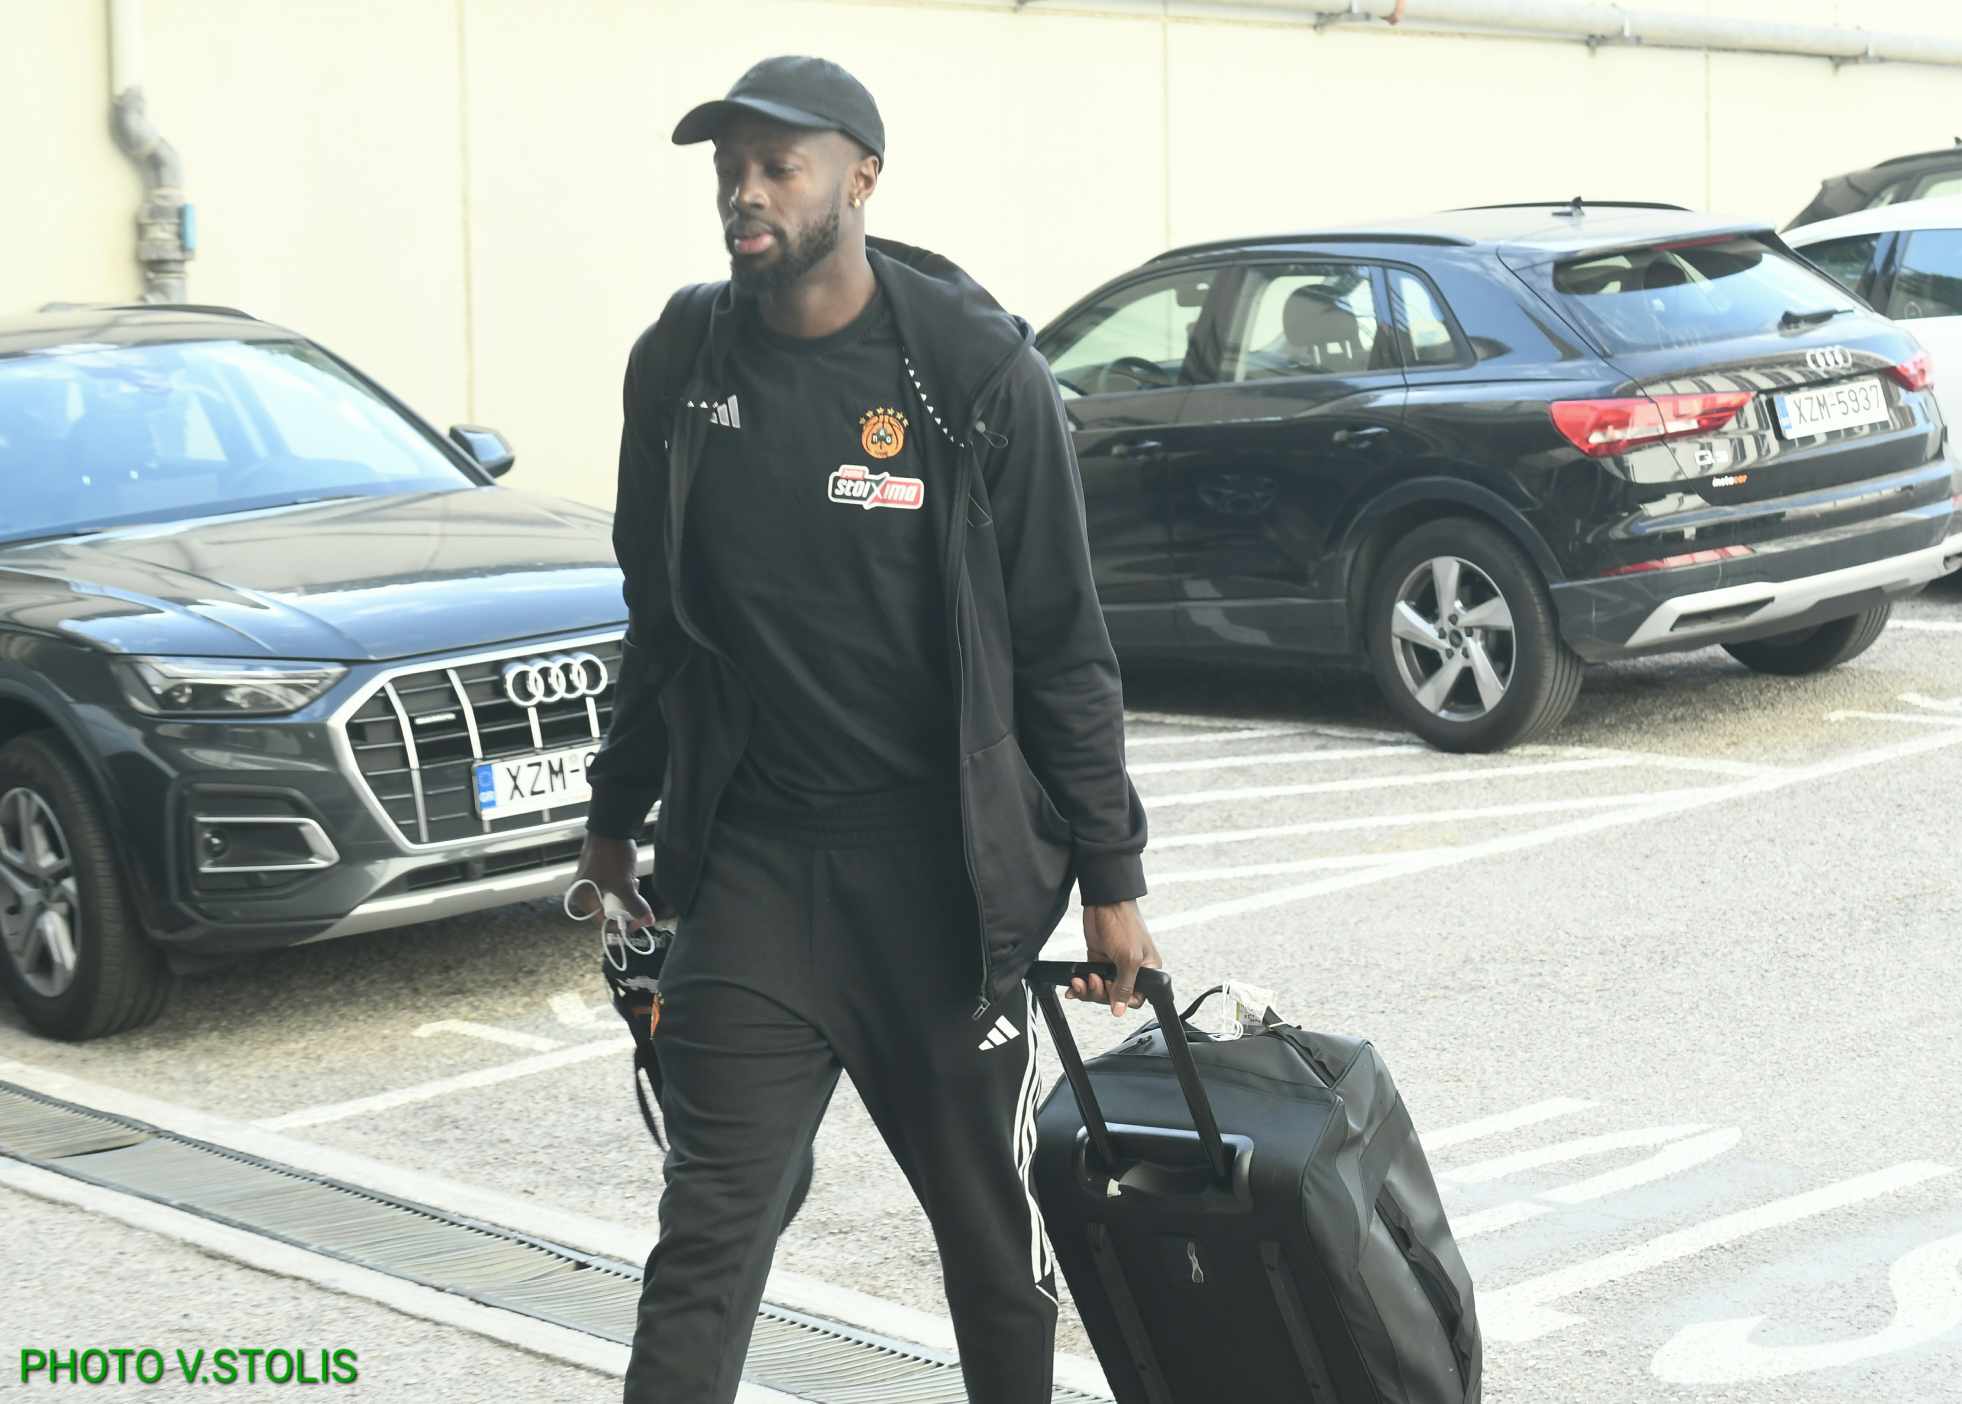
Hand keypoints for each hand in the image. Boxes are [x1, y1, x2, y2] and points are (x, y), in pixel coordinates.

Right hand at [567, 834, 661, 929]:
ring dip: (627, 893)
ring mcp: (590, 880)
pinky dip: (624, 884)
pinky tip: (630, 875)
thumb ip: (635, 905)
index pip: (603, 921)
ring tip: (632, 880)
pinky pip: (613, 886)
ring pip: (613, 898)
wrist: (611, 825)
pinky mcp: (599, 871)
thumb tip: (648, 921)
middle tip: (636, 894)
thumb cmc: (612, 855)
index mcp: (582, 897)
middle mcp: (582, 891)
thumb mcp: (624, 884)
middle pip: (609, 910)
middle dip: (626, 904)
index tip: (640, 920)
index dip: (623, 923)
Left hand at [1068, 900, 1161, 1016]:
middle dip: (1101, 993)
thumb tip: (1120, 1009)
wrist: (1105, 903)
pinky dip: (1080, 986)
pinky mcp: (1098, 960)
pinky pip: (1089, 981)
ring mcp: (1113, 966)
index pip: (1136, 999)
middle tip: (1095, 980)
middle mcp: (1131, 970)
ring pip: (1100, 991)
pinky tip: (1074, 986)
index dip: (1122, 1001)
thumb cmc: (1125, 924)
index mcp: (1147, 970)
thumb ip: (1125, 986)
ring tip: (1082, 980)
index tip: (1111, 994)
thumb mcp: (1128, 959)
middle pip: (1115, 997)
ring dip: (1088, 990)